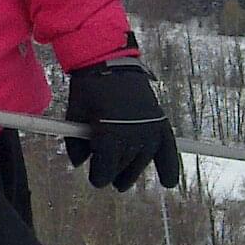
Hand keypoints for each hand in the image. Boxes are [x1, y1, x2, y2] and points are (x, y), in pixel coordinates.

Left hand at [64, 59, 181, 192]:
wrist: (109, 61)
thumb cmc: (88, 88)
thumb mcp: (75, 115)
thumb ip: (75, 144)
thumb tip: (78, 164)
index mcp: (109, 133)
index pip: (106, 167)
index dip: (100, 176)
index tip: (96, 180)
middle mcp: (132, 133)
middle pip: (123, 164)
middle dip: (114, 173)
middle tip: (110, 181)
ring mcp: (148, 127)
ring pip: (141, 159)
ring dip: (133, 171)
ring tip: (124, 181)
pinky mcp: (159, 120)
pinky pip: (167, 148)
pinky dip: (169, 165)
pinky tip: (168, 182)